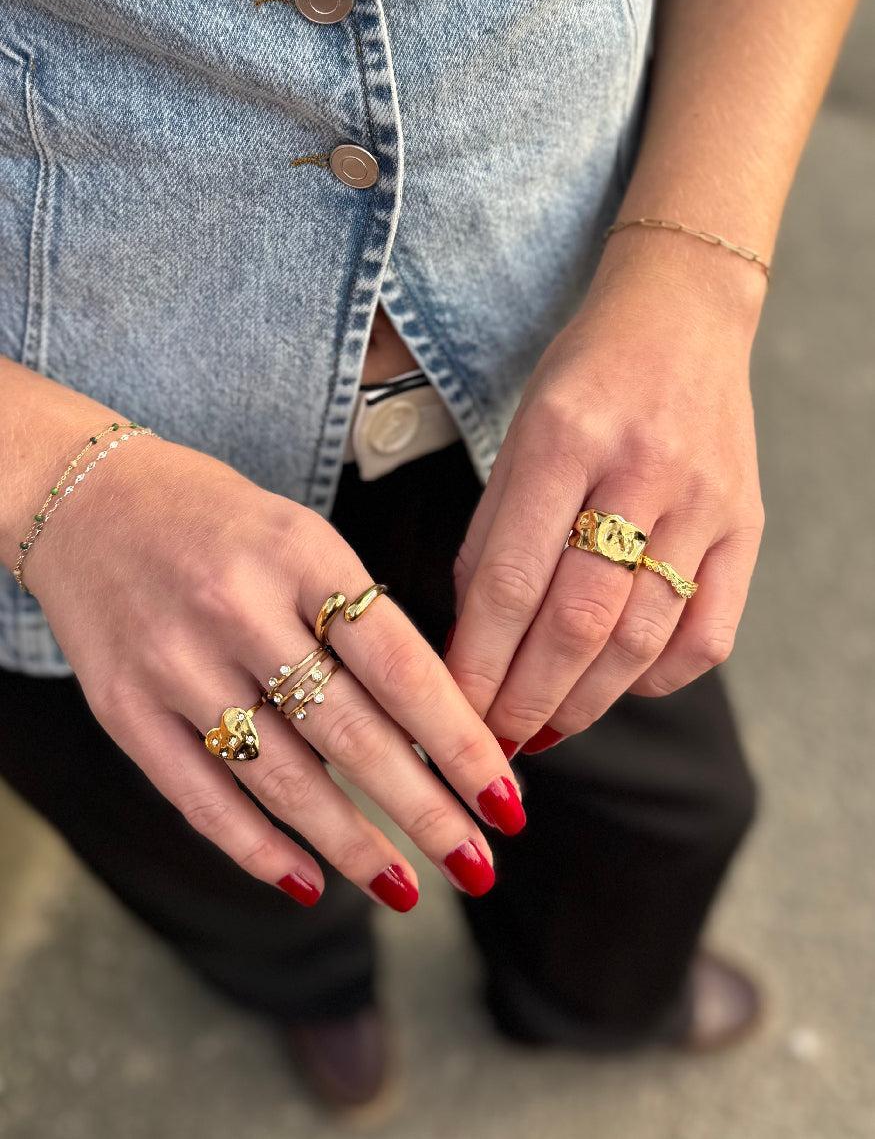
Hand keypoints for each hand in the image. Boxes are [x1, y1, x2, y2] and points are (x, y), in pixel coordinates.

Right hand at [26, 433, 524, 907]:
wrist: (87, 500)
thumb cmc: (220, 520)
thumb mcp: (303, 536)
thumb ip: (359, 620)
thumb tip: (437, 728)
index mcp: (299, 552)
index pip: (399, 665)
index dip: (459, 742)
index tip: (507, 798)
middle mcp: (236, 608)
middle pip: (350, 734)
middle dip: (424, 811)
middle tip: (477, 865)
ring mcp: (175, 662)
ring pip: (281, 778)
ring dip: (353, 844)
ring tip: (407, 887)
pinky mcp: (123, 708)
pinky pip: (200, 797)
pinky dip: (257, 849)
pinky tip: (309, 882)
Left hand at [446, 234, 766, 752]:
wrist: (684, 317)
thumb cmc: (584, 376)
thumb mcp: (520, 431)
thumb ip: (493, 533)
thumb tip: (468, 643)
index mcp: (566, 436)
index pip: (510, 579)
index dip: (476, 661)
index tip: (448, 712)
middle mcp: (642, 469)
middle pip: (578, 622)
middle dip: (525, 700)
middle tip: (490, 744)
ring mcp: (706, 500)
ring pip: (642, 639)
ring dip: (584, 703)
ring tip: (544, 731)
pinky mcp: (748, 525)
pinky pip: (708, 634)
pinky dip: (658, 677)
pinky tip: (618, 686)